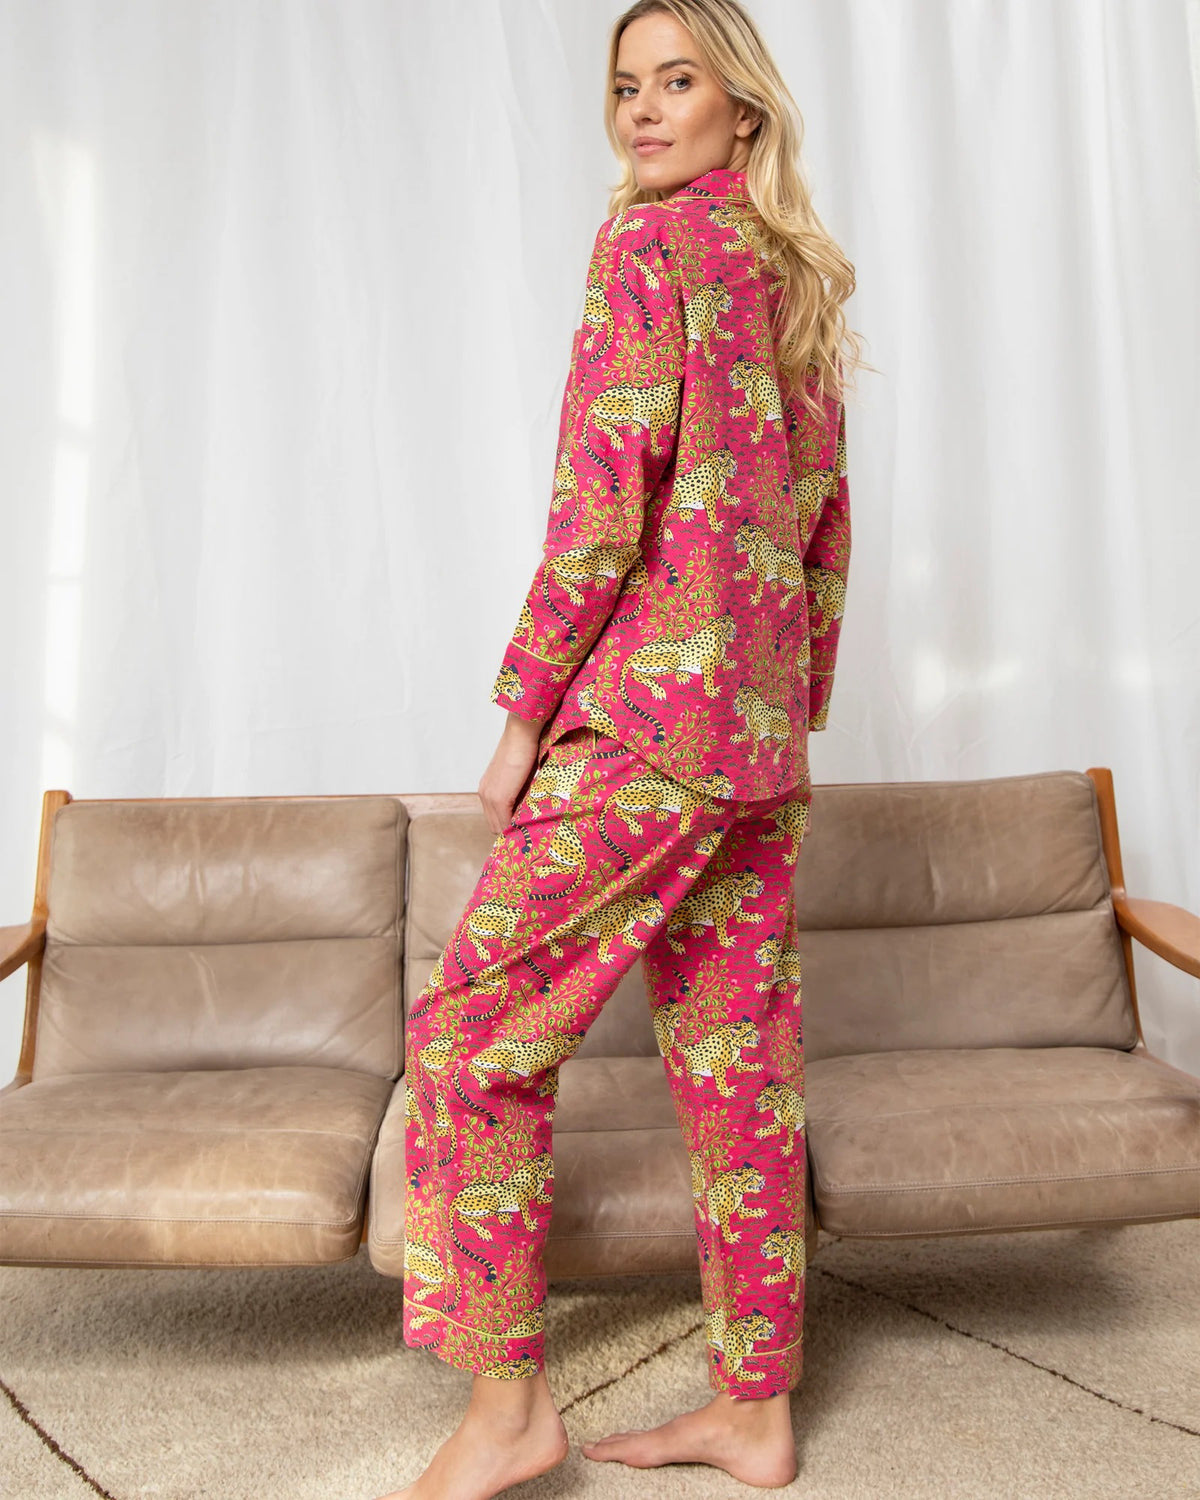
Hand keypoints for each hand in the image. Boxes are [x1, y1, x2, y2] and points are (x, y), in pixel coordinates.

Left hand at [478, 714, 544, 833]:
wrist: (522, 734)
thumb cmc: (525, 750)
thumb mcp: (520, 777)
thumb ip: (519, 794)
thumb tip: (529, 809)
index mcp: (487, 789)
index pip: (494, 818)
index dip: (509, 825)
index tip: (524, 827)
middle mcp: (484, 794)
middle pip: (494, 826)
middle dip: (511, 831)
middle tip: (528, 832)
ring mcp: (489, 797)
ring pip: (499, 827)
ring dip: (514, 830)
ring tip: (530, 830)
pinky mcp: (499, 797)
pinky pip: (506, 823)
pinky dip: (517, 827)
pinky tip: (529, 826)